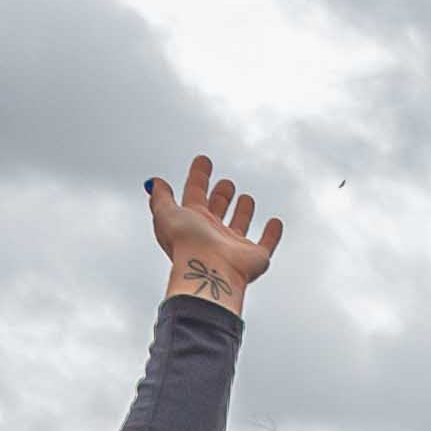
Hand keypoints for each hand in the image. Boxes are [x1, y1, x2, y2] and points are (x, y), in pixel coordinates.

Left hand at [150, 156, 281, 310]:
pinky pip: (266, 243)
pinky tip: (275, 223)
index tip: (203, 160)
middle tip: (226, 184)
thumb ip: (161, 197)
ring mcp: (233, 245)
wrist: (208, 270)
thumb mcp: (166, 214)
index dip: (198, 176)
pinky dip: (272, 234)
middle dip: (221, 195)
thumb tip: (155, 183)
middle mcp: (212, 233)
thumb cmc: (186, 243)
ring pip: (239, 224)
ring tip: (245, 198)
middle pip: (217, 209)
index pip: (195, 193)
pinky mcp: (254, 256)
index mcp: (192, 221)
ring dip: (243, 212)